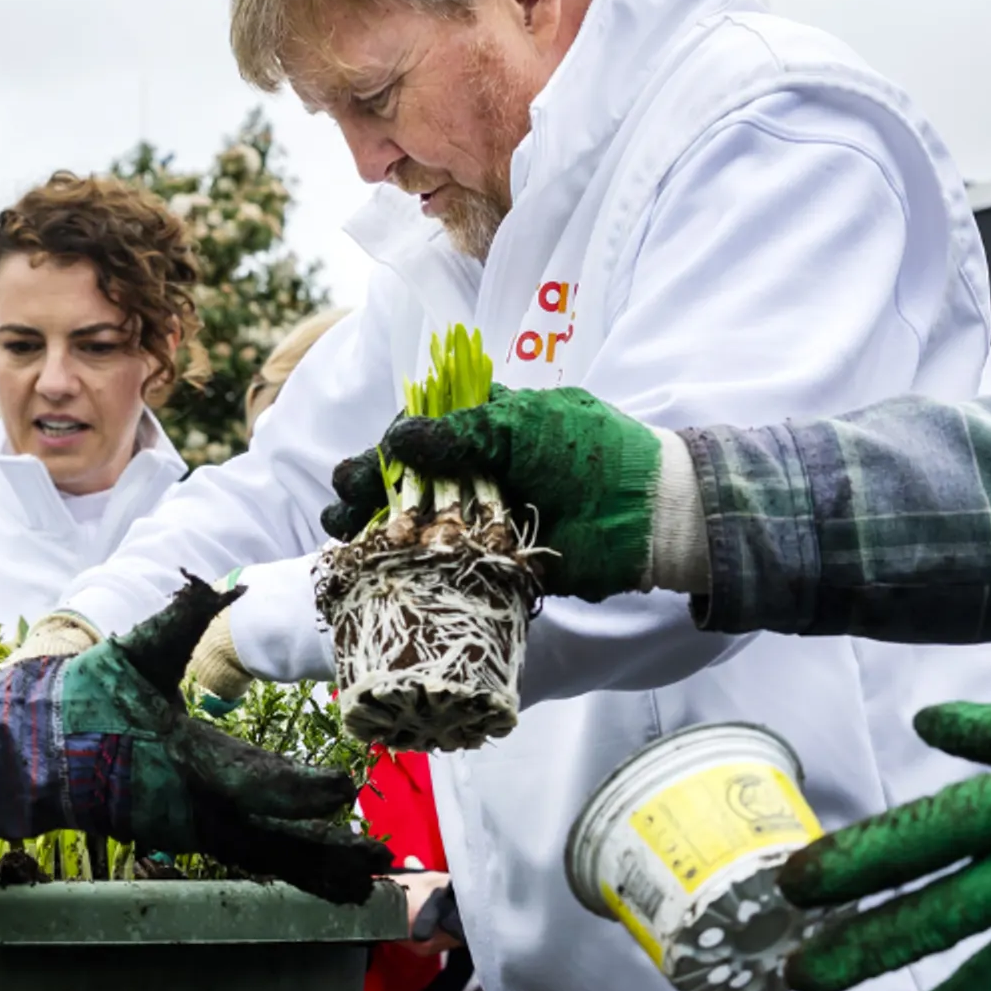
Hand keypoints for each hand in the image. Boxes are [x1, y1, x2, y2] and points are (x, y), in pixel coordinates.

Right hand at [0, 576, 389, 901]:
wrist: (32, 753)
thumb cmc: (84, 699)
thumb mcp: (132, 653)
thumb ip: (181, 620)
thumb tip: (223, 583)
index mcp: (182, 759)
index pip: (252, 781)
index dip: (301, 789)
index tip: (344, 785)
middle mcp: (190, 805)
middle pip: (270, 836)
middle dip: (325, 847)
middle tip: (378, 851)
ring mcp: (188, 828)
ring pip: (263, 855)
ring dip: (315, 866)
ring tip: (366, 879)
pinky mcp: (188, 835)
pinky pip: (250, 857)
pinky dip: (291, 868)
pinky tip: (329, 878)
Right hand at [319, 388, 666, 595]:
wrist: (647, 515)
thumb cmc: (593, 454)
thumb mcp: (524, 426)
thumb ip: (460, 433)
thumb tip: (396, 440)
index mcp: (484, 431)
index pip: (417, 436)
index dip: (384, 451)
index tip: (361, 469)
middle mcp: (476, 474)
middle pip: (404, 481)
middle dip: (365, 490)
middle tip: (343, 504)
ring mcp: (481, 518)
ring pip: (413, 523)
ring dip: (374, 528)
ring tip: (346, 533)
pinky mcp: (490, 559)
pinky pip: (439, 562)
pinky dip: (406, 565)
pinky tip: (373, 565)